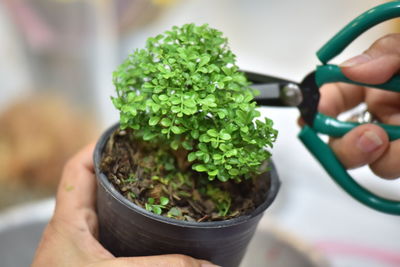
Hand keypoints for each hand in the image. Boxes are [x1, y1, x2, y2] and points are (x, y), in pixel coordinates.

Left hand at [32, 144, 216, 266]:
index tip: (125, 133)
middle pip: (96, 183)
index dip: (99, 146)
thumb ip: (162, 266)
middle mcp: (75, 227)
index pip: (77, 169)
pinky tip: (153, 223)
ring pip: (107, 207)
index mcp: (69, 221)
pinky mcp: (96, 257)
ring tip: (157, 183)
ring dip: (129, 195)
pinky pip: (116, 229)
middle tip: (152, 158)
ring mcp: (85, 243)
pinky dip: (134, 220)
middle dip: (123, 168)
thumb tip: (208, 264)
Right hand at [318, 33, 399, 178]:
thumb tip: (350, 69)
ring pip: (376, 163)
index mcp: (380, 86)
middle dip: (348, 145)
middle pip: (343, 139)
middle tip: (371, 138)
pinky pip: (398, 170)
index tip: (319, 111)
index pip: (336, 97)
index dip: (322, 106)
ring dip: (387, 157)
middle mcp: (388, 115)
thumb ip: (389, 52)